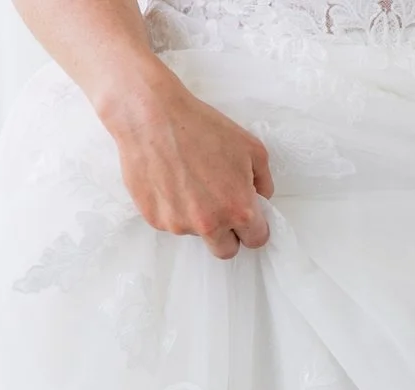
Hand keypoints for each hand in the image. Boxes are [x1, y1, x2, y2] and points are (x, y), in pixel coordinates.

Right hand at [100, 74, 272, 259]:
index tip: (247, 217)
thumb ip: (264, 181)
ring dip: (196, 216)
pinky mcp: (154, 218)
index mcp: (239, 209)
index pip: (256, 240)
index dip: (253, 227)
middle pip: (225, 250)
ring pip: (195, 233)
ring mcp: (178, 223)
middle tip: (219, 206)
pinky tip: (169, 180)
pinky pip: (170, 222)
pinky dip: (173, 207)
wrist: (150, 115)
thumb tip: (261, 198)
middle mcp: (209, 224)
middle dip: (227, 234)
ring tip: (188, 180)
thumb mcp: (251, 148)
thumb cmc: (202, 127)